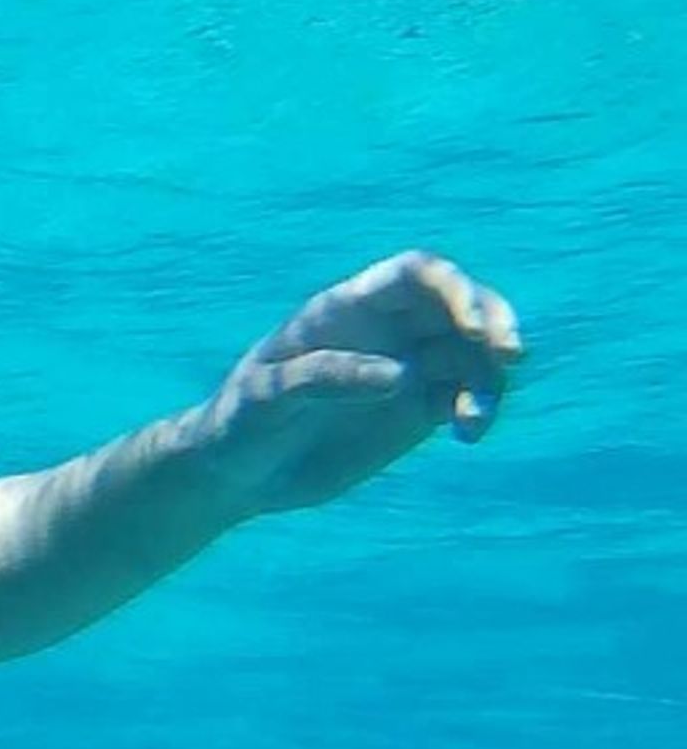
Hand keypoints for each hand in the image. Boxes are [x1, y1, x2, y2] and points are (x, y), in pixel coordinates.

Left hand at [197, 251, 524, 520]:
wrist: (237, 474)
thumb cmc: (239, 425)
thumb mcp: (267, 399)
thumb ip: (325, 378)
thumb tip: (401, 374)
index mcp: (346, 310)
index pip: (415, 274)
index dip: (453, 287)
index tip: (472, 327)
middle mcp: (385, 330)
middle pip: (460, 303)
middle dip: (494, 321)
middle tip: (509, 357)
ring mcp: (406, 368)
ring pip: (473, 352)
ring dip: (490, 377)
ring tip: (472, 420)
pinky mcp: (417, 409)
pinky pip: (467, 395)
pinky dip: (479, 408)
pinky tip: (467, 434)